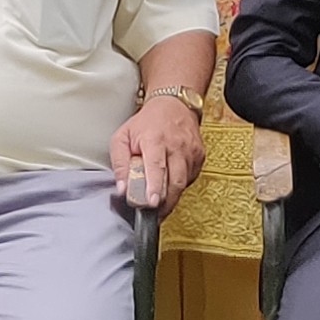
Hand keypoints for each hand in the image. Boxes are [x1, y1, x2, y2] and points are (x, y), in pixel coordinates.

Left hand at [110, 94, 202, 209]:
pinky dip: (180, 186)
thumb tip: (122, 188)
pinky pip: (190, 178)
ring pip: (184, 182)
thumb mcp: (123, 137)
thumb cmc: (146, 122)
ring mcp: (191, 151)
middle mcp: (176, 145)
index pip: (157, 167)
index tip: (152, 203)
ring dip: (172, 197)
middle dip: (166, 202)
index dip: (155, 187)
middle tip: (155, 215)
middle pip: (175, 180)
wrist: (174, 104)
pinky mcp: (199, 156)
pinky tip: (170, 184)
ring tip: (160, 204)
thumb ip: (120, 163)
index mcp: (155, 139)